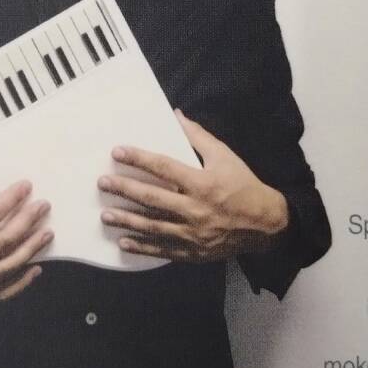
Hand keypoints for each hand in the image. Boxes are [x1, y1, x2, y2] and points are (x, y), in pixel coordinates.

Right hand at [0, 148, 51, 301]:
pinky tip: (36, 268)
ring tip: (47, 232)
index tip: (26, 186)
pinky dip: (21, 282)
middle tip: (43, 206)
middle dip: (27, 222)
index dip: (10, 200)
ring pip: (7, 266)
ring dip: (30, 249)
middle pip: (4, 241)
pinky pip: (1, 292)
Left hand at [98, 111, 288, 262]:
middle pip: (152, 198)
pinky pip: (163, 250)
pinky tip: (124, 242)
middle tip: (102, 184)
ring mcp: (193, 233)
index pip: (164, 168)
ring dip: (127, 220)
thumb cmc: (244, 185)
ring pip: (153, 226)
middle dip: (125, 190)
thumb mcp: (225, 156)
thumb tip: (176, 115)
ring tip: (105, 215)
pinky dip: (142, 247)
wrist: (266, 224)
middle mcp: (195, 209)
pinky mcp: (193, 251)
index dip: (139, 159)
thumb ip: (198, 137)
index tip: (117, 153)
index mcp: (202, 184)